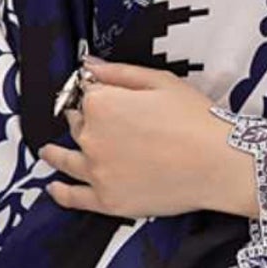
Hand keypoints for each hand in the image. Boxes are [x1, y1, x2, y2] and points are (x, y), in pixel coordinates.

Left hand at [39, 59, 258, 219]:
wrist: (218, 163)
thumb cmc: (196, 119)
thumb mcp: (160, 82)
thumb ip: (118, 73)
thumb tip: (88, 66)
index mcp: (102, 104)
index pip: (87, 95)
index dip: (96, 93)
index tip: (102, 94)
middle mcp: (91, 137)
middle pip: (77, 125)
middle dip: (82, 120)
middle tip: (95, 120)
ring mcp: (96, 172)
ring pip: (66, 160)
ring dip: (54, 154)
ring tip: (47, 152)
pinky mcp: (107, 201)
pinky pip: (74, 197)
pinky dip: (60, 192)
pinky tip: (54, 187)